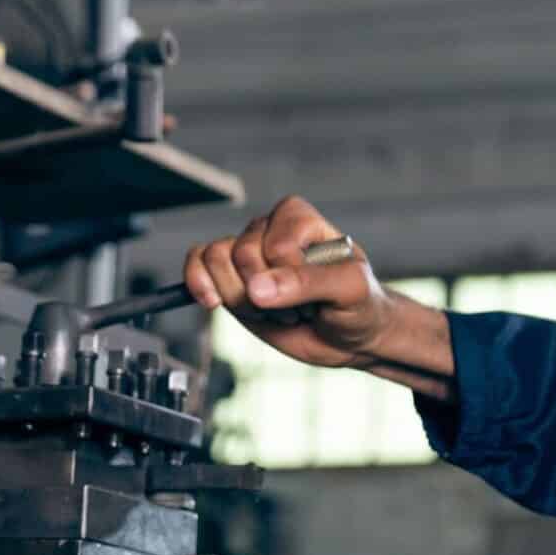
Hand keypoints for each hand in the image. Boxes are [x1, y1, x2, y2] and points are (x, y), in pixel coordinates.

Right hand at [181, 195, 392, 368]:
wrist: (351, 337)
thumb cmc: (358, 304)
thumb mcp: (350, 290)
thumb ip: (308, 282)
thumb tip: (258, 288)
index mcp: (298, 218)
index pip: (276, 246)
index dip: (294, 279)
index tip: (320, 294)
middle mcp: (268, 230)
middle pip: (242, 253)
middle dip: (268, 295)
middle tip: (298, 307)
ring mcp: (247, 255)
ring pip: (216, 259)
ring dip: (243, 300)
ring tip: (273, 310)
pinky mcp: (230, 280)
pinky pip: (197, 266)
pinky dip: (198, 283)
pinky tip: (212, 301)